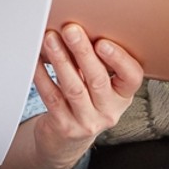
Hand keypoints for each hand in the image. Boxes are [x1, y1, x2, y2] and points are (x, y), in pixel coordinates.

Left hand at [0, 24, 141, 168]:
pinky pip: (52, 97)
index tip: (102, 42)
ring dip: (61, 60)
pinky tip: (37, 60)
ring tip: (50, 39)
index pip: (131, 77)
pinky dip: (43, 75)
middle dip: (82, 51)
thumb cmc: (85, 102)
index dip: (119, 59)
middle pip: (97, 79)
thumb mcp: (99, 86)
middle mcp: (109, 111)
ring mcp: (86, 122)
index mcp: (123, 95)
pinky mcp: (64, 126)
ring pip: (73, 88)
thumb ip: (95, 62)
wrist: (66, 140)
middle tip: (70, 30)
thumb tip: (78, 28)